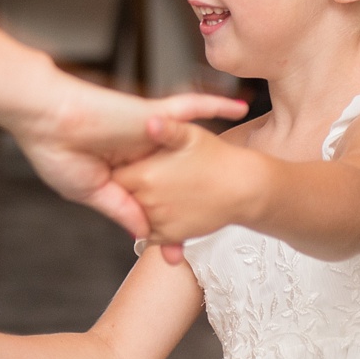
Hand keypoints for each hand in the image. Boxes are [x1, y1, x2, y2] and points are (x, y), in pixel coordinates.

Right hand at [11, 77, 246, 236]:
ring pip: (185, 149)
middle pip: (171, 179)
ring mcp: (146, 134)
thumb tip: (145, 232)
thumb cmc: (58, 155)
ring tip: (238, 164)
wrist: (46, 118)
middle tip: (213, 226)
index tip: (177, 256)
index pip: (147, 203)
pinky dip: (214, 105)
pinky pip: (189, 108)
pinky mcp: (151, 115)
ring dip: (210, 158)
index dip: (161, 229)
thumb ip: (121, 209)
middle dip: (191, 205)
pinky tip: (238, 107)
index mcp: (118, 174)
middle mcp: (137, 153)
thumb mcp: (91, 192)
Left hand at [112, 115, 267, 254]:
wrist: (243, 187)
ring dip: (140, 206)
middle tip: (150, 176)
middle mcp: (147, 201)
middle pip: (124, 196)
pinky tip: (167, 208)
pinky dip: (152, 225)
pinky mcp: (170, 237)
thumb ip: (166, 128)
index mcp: (144, 175)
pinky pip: (149, 235)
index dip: (123, 167)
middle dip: (130, 188)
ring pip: (135, 215)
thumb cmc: (216, 156)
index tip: (133, 161)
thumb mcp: (190, 134)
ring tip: (161, 191)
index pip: (116, 174)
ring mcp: (158, 221)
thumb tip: (151, 121)